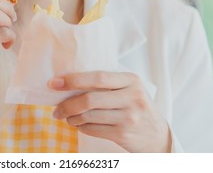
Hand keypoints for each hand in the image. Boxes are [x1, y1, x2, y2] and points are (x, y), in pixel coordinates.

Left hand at [48, 71, 170, 151]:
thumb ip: (108, 83)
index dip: (73, 80)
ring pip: (88, 116)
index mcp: (131, 80)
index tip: (54, 83)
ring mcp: (129, 118)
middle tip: (55, 109)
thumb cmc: (137, 106)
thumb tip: (69, 80)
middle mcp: (132, 97)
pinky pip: (92, 129)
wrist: (157, 135)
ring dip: (71, 117)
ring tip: (66, 116)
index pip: (98, 77)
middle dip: (66, 104)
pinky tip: (78, 124)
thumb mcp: (130, 89)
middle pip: (89, 99)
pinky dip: (80, 127)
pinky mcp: (124, 134)